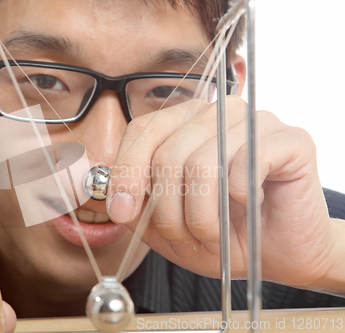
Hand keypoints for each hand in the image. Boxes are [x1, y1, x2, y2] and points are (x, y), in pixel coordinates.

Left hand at [107, 96, 340, 291]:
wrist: (277, 254)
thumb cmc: (221, 234)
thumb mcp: (163, 224)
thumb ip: (135, 202)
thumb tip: (107, 193)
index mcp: (185, 123)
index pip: (143, 130)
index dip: (127, 172)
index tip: (122, 211)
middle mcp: (217, 113)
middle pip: (169, 153)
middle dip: (167, 211)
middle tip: (182, 238)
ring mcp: (254, 121)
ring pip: (203, 164)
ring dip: (201, 216)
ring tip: (212, 234)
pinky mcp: (289, 139)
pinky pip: (245, 166)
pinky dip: (239, 199)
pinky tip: (248, 206)